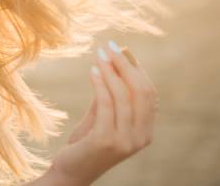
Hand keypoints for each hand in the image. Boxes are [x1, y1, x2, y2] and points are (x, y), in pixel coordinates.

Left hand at [49, 41, 157, 185]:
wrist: (70, 172)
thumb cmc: (85, 145)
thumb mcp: (101, 118)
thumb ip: (109, 98)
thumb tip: (113, 65)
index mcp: (145, 132)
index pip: (149, 94)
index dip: (137, 69)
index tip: (121, 50)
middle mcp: (141, 138)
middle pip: (141, 92)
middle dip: (125, 65)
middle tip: (109, 47)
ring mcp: (125, 141)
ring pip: (123, 95)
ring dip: (111, 70)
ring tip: (99, 55)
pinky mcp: (106, 140)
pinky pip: (106, 104)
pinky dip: (100, 83)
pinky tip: (92, 71)